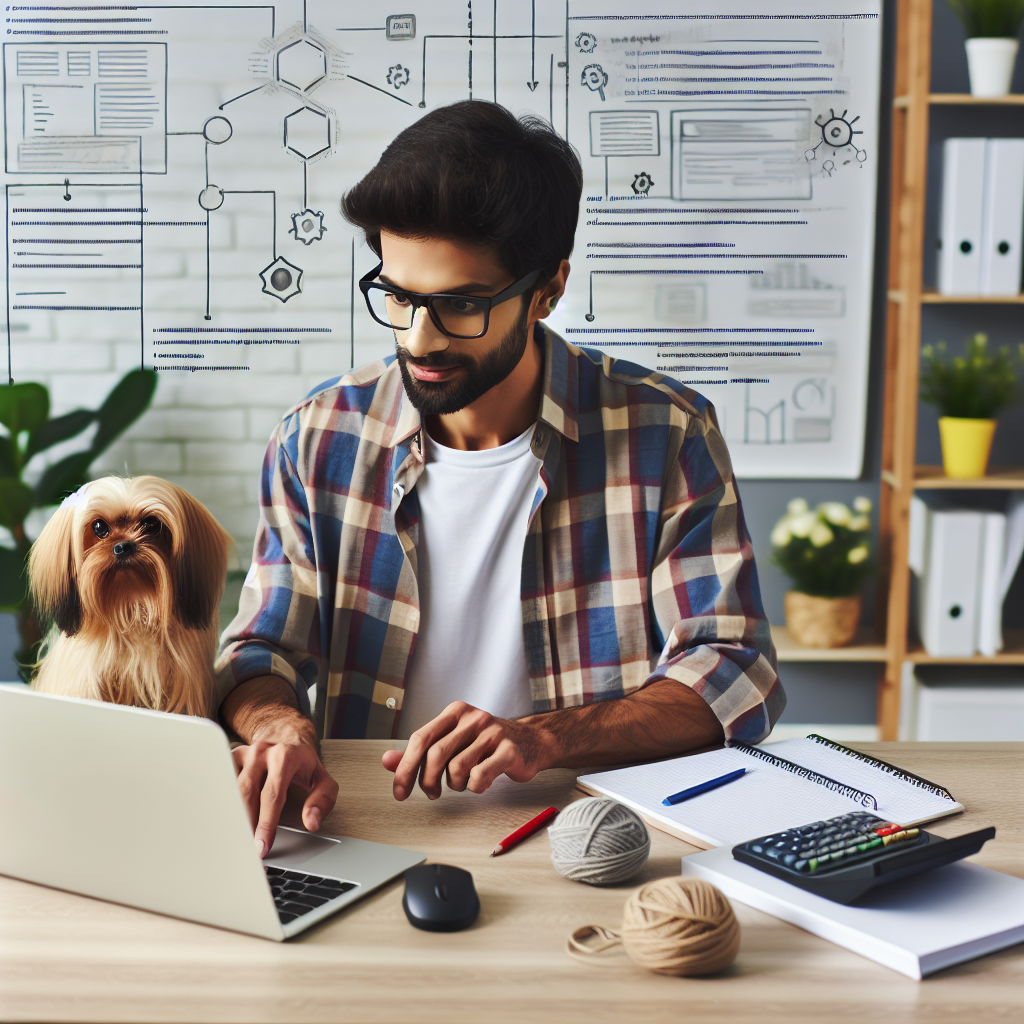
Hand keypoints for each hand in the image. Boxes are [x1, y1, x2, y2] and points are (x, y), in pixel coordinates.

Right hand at [232, 723, 338, 858]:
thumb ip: (322, 801)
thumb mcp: (322, 779)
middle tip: (245, 848)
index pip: (273, 795)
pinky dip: (221, 799)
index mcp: (285, 757)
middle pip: (247, 792)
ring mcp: (245, 753)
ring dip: (231, 814)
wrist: (287, 736)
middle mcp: (262, 752)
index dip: (266, 823)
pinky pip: (221, 779)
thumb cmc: (303, 763)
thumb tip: (311, 822)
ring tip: (234, 837)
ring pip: (230, 787)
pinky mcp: (232, 757)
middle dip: (245, 823)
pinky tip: (223, 818)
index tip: (262, 846)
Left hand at [381, 701, 556, 800]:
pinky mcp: (509, 751)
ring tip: (462, 782)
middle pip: (435, 754)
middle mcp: (473, 718)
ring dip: (455, 785)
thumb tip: (387, 761)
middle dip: (426, 781)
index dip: (405, 767)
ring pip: (457, 769)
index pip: (420, 738)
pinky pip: (479, 777)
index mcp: (455, 712)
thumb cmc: (487, 744)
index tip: (399, 791)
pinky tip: (481, 782)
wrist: (531, 742)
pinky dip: (475, 787)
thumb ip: (420, 752)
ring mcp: (492, 733)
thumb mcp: (452, 742)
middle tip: (430, 794)